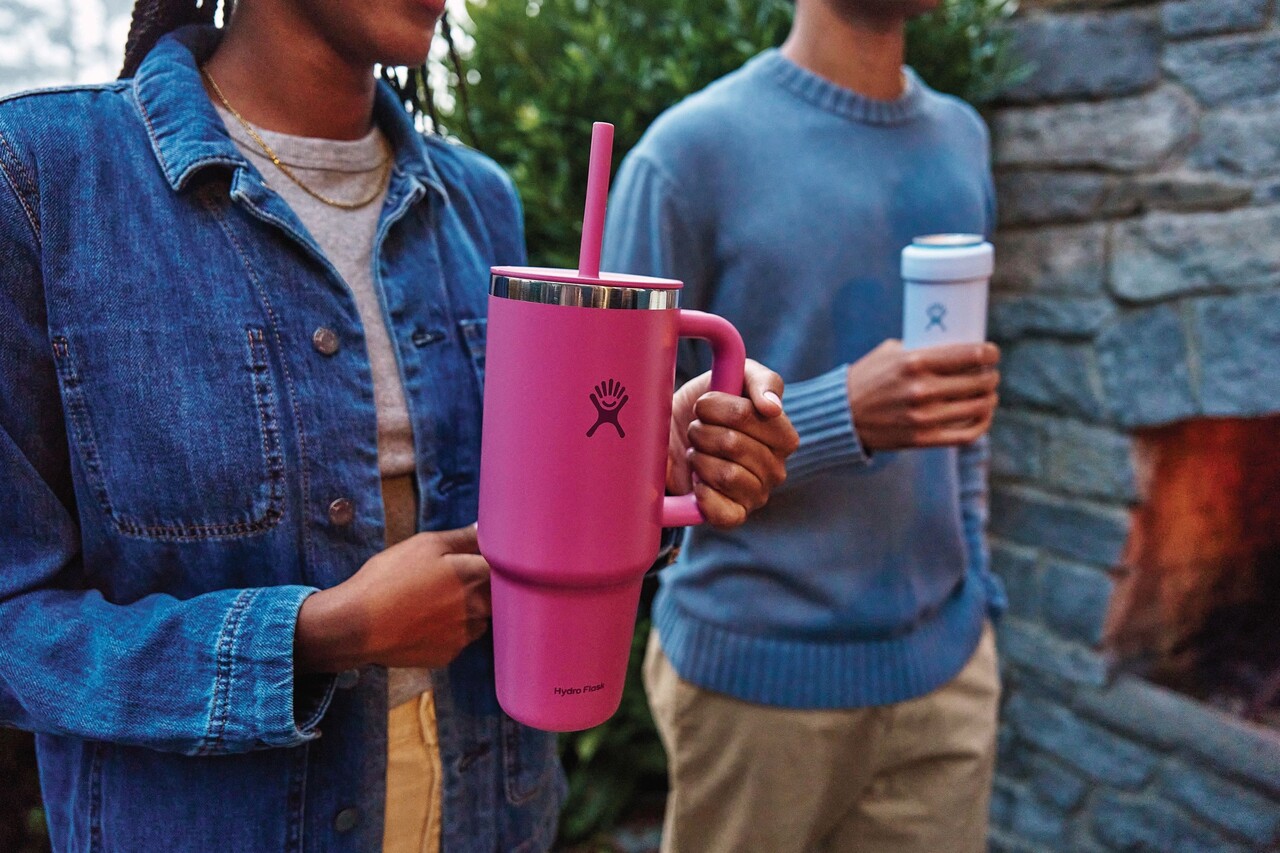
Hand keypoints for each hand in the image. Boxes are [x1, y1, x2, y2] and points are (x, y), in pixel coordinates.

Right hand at [294, 526, 489, 672]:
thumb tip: (487, 528)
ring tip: (438, 601)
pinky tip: (426, 621)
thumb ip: (463, 537)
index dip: (496, 562)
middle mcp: (480, 609)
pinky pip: (460, 638)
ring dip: (470, 610)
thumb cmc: (390, 578)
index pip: (506, 568)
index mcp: (477, 577)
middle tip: (457, 579)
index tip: (480, 558)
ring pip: (481, 619)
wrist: (357, 626)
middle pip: (498, 596)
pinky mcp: (449, 655)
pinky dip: (451, 630)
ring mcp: (466, 636)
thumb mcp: (424, 545)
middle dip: (485, 587)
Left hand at [669, 359, 799, 528]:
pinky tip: (697, 482)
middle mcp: (776, 469)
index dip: (720, 408)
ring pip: (726, 475)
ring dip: (699, 458)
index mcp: (783, 436)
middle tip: (695, 429)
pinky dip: (703, 495)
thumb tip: (772, 407)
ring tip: (696, 453)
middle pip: (734, 443)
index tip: (703, 405)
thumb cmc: (709, 406)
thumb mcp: (735, 376)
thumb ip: (761, 381)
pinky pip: (723, 513)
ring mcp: (757, 495)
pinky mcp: (736, 516)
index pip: (754, 416)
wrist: (672, 437)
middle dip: (702, 431)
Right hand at [845, 340, 999, 451]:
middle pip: (979, 381)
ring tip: (988, 394)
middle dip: (991, 376)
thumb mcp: (890, 352)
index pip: (971, 355)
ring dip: (989, 399)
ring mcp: (923, 417)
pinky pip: (966, 434)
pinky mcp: (922, 439)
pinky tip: (982, 415)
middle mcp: (922, 389)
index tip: (992, 353)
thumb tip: (952, 346)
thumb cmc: (868, 377)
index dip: (990, 353)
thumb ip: (920, 349)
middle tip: (990, 374)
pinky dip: (981, 424)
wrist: (842, 415)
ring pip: (977, 407)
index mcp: (915, 362)